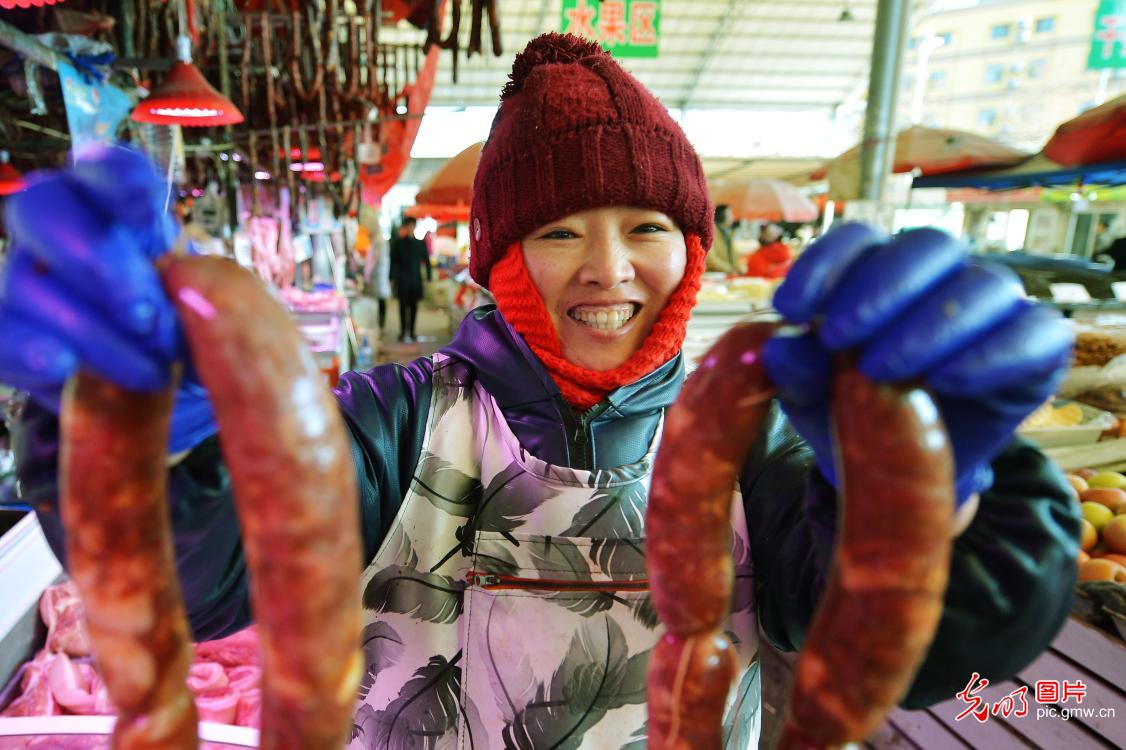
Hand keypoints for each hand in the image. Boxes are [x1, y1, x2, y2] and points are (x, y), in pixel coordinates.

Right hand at [0, 145, 216, 452]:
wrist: (183, 397)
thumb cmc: (200, 335)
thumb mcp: (226, 309)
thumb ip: (215, 286)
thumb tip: (188, 282)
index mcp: (122, 213)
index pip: (106, 169)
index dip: (119, 180)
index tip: (149, 213)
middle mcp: (65, 235)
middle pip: (42, 207)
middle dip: (96, 258)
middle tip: (147, 313)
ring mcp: (30, 285)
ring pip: (27, 283)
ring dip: (93, 330)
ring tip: (151, 370)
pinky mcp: (13, 341)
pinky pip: (0, 337)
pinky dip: (30, 350)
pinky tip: (66, 365)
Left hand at [763, 223, 1072, 503]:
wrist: (899, 474)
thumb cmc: (851, 416)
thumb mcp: (810, 399)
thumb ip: (794, 370)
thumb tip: (779, 345)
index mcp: (880, 272)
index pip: (859, 240)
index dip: (825, 266)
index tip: (790, 309)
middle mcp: (942, 277)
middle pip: (927, 247)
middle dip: (880, 288)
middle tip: (838, 336)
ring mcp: (992, 309)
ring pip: (982, 285)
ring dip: (928, 325)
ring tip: (880, 371)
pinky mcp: (1035, 348)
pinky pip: (1033, 332)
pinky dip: (989, 355)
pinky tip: (944, 382)